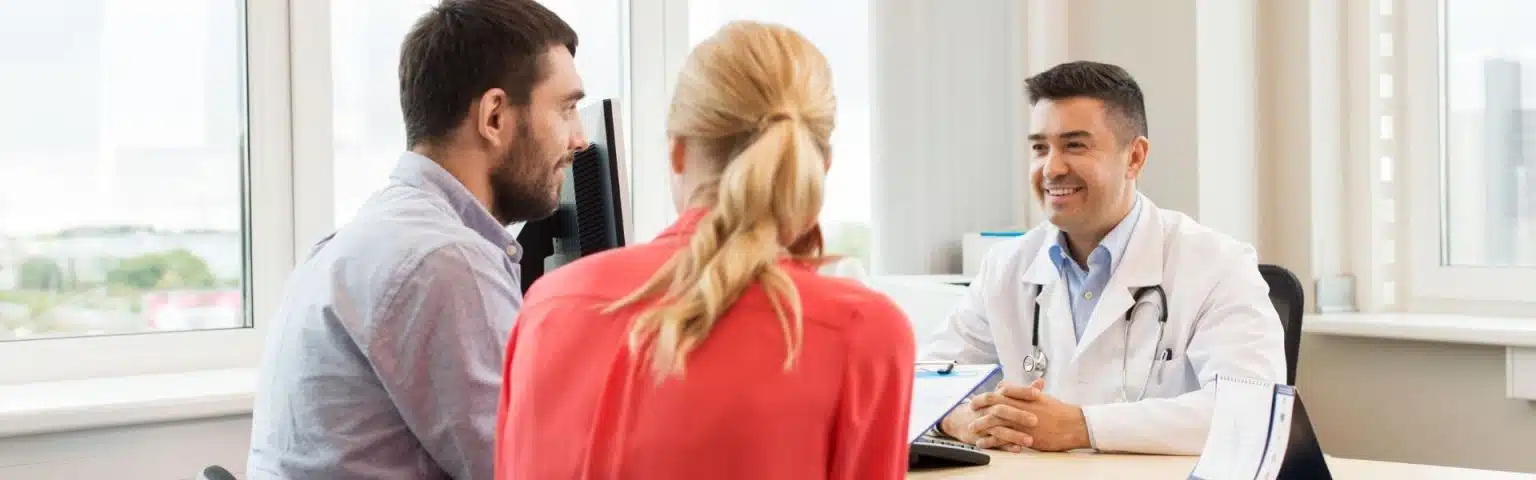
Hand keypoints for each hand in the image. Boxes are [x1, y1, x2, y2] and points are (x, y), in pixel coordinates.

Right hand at [937, 379, 1043, 452]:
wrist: (961, 420)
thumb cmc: (987, 407)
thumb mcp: (1002, 396)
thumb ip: (1023, 391)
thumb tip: (1041, 381)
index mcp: (994, 397)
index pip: (1007, 390)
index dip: (1021, 391)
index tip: (1038, 393)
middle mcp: (987, 409)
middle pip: (1001, 410)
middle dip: (1018, 415)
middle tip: (1035, 420)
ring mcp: (983, 424)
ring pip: (998, 429)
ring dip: (1013, 435)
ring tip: (1030, 440)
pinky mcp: (981, 438)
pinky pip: (993, 443)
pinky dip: (1005, 446)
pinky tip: (1017, 448)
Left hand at [973, 378, 1091, 451]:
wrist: (1073, 425)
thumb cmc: (1060, 412)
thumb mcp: (1042, 397)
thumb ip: (1024, 392)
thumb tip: (1010, 385)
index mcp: (1025, 396)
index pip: (1000, 392)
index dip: (986, 395)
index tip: (978, 398)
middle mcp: (1021, 407)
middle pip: (994, 404)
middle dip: (979, 407)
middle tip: (970, 410)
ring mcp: (1022, 422)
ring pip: (996, 421)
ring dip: (981, 424)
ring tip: (972, 428)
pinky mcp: (1024, 436)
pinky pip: (1003, 438)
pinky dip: (991, 441)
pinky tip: (982, 443)